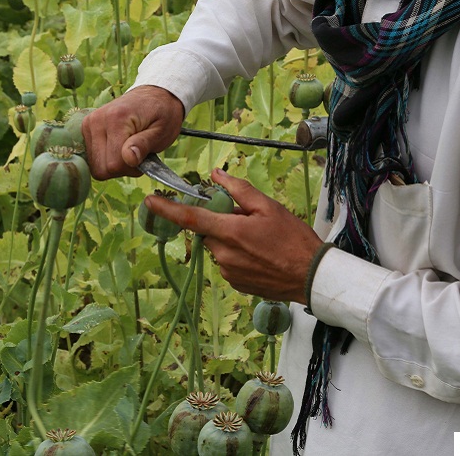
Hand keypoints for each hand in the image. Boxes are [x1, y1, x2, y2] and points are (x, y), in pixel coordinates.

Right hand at [81, 85, 183, 179]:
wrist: (154, 95)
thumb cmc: (162, 114)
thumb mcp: (162, 131)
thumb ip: (144, 145)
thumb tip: (129, 159)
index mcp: (116, 119)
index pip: (115, 164)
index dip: (132, 168)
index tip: (144, 157)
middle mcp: (96, 121)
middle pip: (101, 168)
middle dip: (122, 168)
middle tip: (137, 155)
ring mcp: (88, 125)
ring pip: (95, 167)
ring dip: (114, 165)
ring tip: (129, 150)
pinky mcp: (86, 129)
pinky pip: (92, 159)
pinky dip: (106, 159)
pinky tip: (119, 149)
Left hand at [145, 168, 322, 303]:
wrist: (310, 276)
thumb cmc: (294, 240)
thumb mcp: (269, 207)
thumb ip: (239, 190)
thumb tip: (216, 175)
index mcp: (231, 232)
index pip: (190, 219)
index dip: (167, 209)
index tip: (149, 201)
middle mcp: (224, 254)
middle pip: (207, 231)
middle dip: (221, 223)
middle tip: (248, 221)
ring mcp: (228, 272)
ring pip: (217, 247)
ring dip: (230, 239)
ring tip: (259, 240)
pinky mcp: (234, 283)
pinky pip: (226, 262)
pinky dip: (236, 255)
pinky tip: (259, 255)